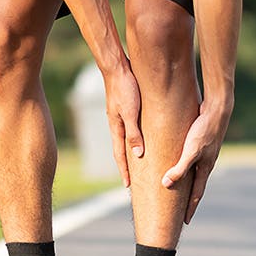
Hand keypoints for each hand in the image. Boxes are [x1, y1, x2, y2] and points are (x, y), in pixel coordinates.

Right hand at [104, 65, 143, 186]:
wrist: (117, 68)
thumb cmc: (124, 89)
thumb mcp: (130, 112)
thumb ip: (133, 133)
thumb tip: (137, 155)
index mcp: (116, 129)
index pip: (120, 156)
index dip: (124, 171)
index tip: (128, 186)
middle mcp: (116, 126)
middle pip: (121, 152)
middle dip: (126, 168)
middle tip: (131, 182)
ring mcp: (119, 119)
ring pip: (125, 142)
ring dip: (129, 156)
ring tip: (137, 167)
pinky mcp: (125, 111)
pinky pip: (129, 132)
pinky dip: (133, 142)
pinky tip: (139, 142)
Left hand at [161, 102, 231, 223]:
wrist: (218, 108)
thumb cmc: (204, 129)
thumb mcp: (191, 151)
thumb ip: (180, 168)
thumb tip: (166, 185)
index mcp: (204, 169)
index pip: (196, 194)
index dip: (190, 209)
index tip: (185, 222)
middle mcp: (205, 164)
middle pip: (195, 187)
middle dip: (187, 201)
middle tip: (180, 213)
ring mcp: (203, 154)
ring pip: (192, 174)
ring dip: (185, 185)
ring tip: (176, 193)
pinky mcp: (199, 143)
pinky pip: (190, 161)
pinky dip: (183, 169)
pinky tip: (176, 166)